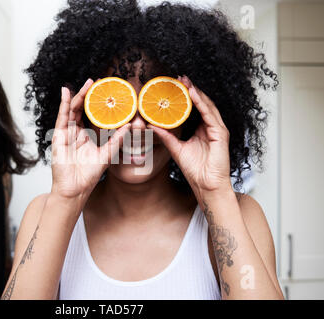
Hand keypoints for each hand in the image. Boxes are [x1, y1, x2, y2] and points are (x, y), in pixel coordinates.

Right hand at [51, 79, 130, 202]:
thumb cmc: (88, 175)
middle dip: (88, 95)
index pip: (91, 115)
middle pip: (81, 109)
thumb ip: (117, 140)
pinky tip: (66, 92)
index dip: (97, 103)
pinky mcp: (59, 136)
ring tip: (87, 83)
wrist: (75, 188)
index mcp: (86, 136)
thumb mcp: (107, 154)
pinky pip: (62, 117)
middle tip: (97, 82)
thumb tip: (130, 126)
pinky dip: (64, 104)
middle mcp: (75, 133)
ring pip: (72, 110)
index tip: (106, 91)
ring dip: (78, 95)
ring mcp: (66, 133)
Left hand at [149, 76, 231, 194]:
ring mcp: (217, 129)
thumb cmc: (195, 170)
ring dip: (196, 93)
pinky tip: (193, 95)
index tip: (175, 86)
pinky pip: (210, 115)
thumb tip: (152, 126)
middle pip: (202, 104)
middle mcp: (210, 127)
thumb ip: (166, 137)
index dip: (186, 97)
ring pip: (207, 106)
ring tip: (186, 82)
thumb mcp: (176, 149)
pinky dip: (202, 103)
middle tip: (180, 78)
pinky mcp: (221, 134)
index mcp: (202, 130)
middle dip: (191, 90)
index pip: (195, 108)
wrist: (206, 185)